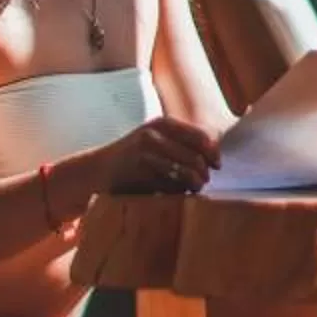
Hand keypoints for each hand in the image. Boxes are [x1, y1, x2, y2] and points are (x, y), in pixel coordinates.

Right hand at [102, 116, 219, 197]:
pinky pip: (170, 187)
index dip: (213, 153)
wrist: (98, 169)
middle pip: (196, 158)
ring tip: (192, 188)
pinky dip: (177, 192)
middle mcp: (154, 135)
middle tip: (203, 181)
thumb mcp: (156, 138)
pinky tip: (173, 192)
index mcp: (163, 123)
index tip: (217, 165)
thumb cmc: (134, 155)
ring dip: (193, 184)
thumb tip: (216, 155)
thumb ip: (182, 141)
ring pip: (185, 174)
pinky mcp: (139, 175)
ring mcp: (145, 155)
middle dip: (204, 173)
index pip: (201, 136)